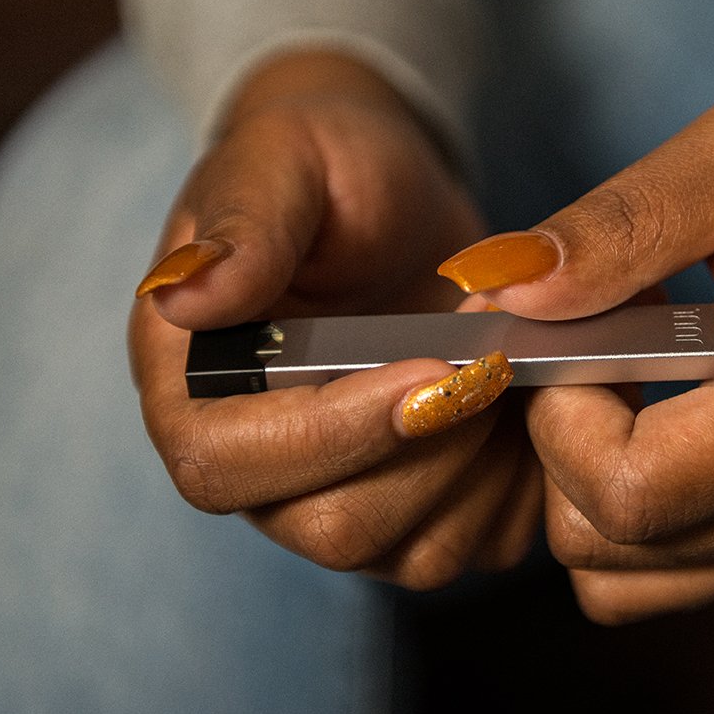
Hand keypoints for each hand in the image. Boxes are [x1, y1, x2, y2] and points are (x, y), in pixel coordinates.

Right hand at [129, 52, 540, 588]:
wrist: (391, 198)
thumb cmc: (323, 167)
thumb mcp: (282, 161)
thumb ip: (242, 225)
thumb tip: (181, 295)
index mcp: (194, 391)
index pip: (226, 465)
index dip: (327, 434)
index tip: (425, 366)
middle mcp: (262, 467)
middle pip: (331, 527)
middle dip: (432, 447)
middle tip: (492, 354)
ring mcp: (345, 498)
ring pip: (416, 552)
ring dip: (485, 462)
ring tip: (509, 361)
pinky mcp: (426, 510)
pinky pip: (484, 539)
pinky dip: (525, 481)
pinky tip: (532, 399)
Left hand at [438, 50, 713, 621]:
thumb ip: (620, 225)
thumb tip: (499, 295)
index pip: (632, 493)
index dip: (559, 417)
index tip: (574, 325)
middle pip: (609, 549)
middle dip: (561, 446)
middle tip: (598, 339)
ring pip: (621, 577)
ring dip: (587, 481)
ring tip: (630, 374)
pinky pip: (663, 568)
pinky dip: (627, 503)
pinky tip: (657, 409)